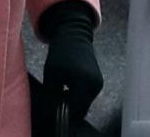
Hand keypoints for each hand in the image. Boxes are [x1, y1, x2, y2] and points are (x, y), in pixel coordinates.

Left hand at [40, 0, 102, 123]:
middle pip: (81, 109)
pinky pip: (86, 96)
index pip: (75, 110)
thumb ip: (52, 96)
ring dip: (72, 102)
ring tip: (61, 90)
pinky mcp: (98, 81)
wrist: (74, 34)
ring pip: (84, 104)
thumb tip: (51, 114)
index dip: (62, 112)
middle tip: (55, 98)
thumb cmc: (61, 52)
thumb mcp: (52, 74)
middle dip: (68, 108)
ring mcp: (99, 83)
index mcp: (87, 83)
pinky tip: (68, 87)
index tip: (52, 107)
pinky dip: (77, 96)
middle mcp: (97, 85)